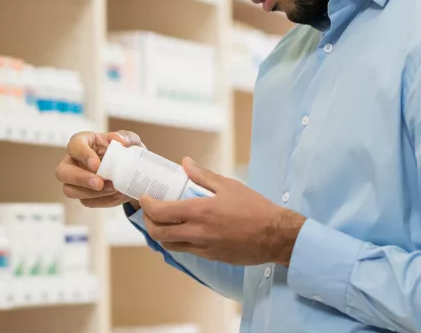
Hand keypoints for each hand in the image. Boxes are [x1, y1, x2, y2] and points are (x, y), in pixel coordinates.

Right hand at [56, 130, 144, 208]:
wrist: (134, 173)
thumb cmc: (127, 152)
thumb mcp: (132, 141)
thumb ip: (126, 137)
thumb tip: (115, 139)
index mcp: (84, 142)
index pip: (74, 146)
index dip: (82, 154)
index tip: (96, 164)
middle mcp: (74, 161)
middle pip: (61, 172)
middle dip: (80, 179)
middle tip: (99, 183)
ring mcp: (76, 180)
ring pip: (70, 190)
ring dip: (91, 193)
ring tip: (113, 188)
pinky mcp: (84, 195)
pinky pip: (86, 201)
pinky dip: (102, 200)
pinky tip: (115, 194)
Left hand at [141, 157, 305, 266]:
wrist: (276, 236)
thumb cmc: (255, 208)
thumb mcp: (229, 185)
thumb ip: (203, 175)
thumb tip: (185, 163)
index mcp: (200, 211)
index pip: (161, 212)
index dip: (147, 205)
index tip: (145, 197)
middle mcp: (198, 232)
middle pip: (158, 233)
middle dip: (148, 221)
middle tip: (150, 210)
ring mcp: (203, 247)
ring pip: (169, 245)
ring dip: (161, 233)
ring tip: (163, 221)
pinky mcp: (211, 257)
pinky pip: (186, 250)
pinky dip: (177, 241)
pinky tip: (182, 231)